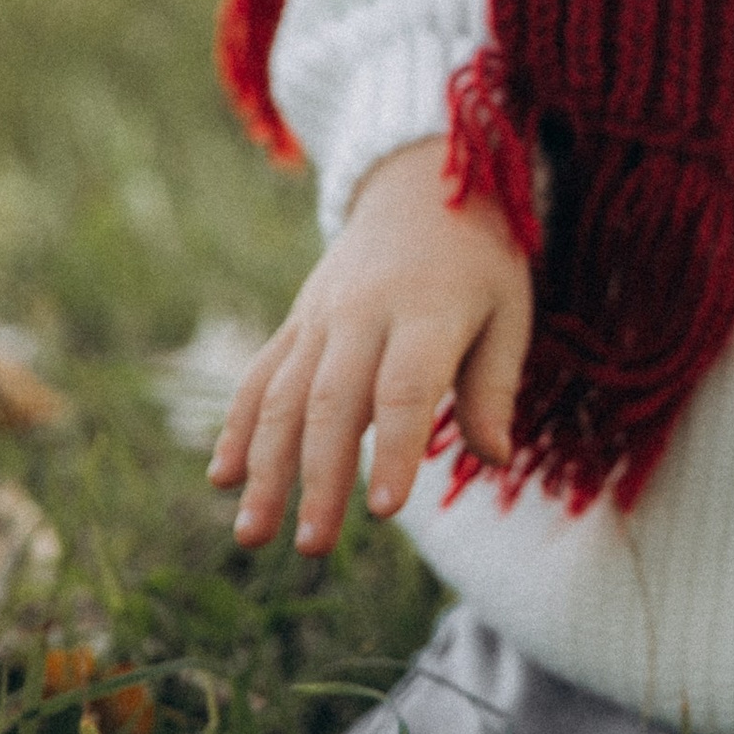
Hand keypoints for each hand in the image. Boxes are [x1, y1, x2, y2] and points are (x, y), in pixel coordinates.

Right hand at [208, 137, 532, 556]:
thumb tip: (496, 460)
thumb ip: (495, 385)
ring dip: (264, 468)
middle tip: (314, 548)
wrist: (420, 185)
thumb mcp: (510, 312)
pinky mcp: (296, 321)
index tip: (384, 511)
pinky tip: (223, 479)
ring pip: (283, 397)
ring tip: (253, 537)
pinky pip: (260, 376)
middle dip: (318, 479)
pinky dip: (238, 428)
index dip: (393, 449)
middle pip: (332, 403)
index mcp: (426, 310)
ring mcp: (320, 316)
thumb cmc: (481, 263)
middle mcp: (362, 313)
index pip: (405, 388)